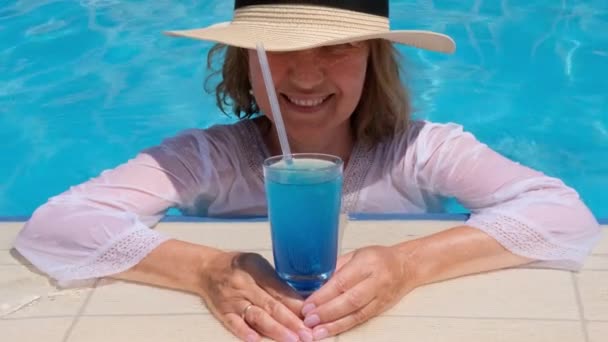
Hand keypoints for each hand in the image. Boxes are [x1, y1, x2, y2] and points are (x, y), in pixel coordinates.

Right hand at [199, 251, 312, 341]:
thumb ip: (277, 281)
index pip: (280, 289)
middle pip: (271, 305)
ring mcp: (233, 300)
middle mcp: (245, 285)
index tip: (312, 315)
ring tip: (292, 339)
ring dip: (275, 329)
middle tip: (307, 334)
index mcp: (256, 270)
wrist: (206, 269)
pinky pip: (233, 323)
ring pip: (256, 316)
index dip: (297, 304)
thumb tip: (303, 300)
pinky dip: (244, 332)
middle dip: (292, 321)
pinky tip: (256, 340)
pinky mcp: (222, 312)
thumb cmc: (238, 266)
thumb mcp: (259, 264)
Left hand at [299, 246, 414, 339]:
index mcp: (367, 263)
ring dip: (334, 324)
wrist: (406, 266)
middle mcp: (376, 280)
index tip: (307, 304)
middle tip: (308, 319)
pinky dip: (343, 326)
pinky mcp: (381, 308)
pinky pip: (361, 319)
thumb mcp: (355, 254)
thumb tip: (313, 282)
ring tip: (316, 331)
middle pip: (350, 300)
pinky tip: (330, 331)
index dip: (324, 295)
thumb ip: (336, 267)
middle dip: (327, 312)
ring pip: (356, 313)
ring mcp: (380, 297)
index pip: (342, 281)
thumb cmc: (377, 257)